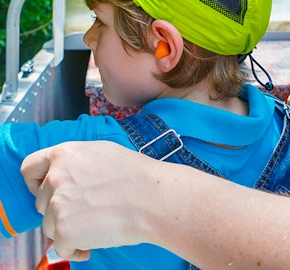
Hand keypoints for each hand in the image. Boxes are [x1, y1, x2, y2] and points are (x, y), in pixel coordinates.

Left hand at [21, 141, 155, 260]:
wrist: (150, 197)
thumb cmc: (133, 174)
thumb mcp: (99, 151)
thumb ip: (74, 162)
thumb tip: (65, 174)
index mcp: (63, 154)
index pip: (29, 168)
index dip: (34, 182)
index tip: (45, 191)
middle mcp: (55, 178)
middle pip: (41, 202)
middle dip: (59, 209)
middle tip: (84, 211)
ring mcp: (57, 205)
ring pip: (49, 226)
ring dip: (67, 230)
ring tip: (95, 225)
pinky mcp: (64, 231)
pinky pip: (61, 248)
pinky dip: (76, 249)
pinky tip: (95, 241)